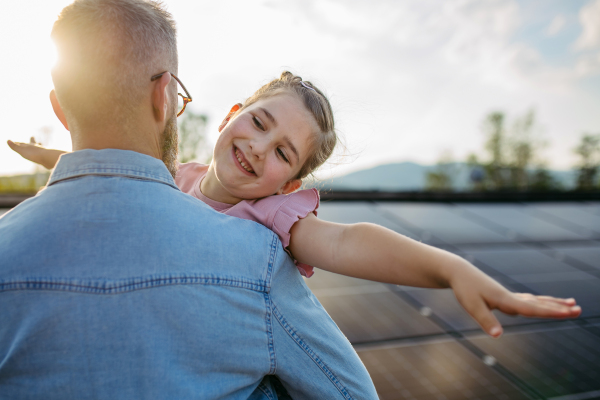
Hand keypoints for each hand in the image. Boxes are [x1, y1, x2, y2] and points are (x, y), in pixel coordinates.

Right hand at [7, 138, 62, 168]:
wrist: (48, 159)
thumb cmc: (34, 154)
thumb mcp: (22, 150)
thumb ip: (15, 146)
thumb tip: (8, 140)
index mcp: (30, 146)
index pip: (22, 144)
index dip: (18, 143)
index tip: (16, 142)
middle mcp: (37, 148)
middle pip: (33, 143)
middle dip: (32, 141)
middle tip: (32, 137)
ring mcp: (43, 153)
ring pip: (40, 149)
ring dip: (38, 146)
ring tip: (40, 145)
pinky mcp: (48, 158)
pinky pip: (44, 156)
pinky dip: (43, 155)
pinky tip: (45, 157)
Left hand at [449, 262, 580, 337]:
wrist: (459, 272)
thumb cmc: (464, 289)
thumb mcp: (471, 306)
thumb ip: (485, 320)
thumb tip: (498, 336)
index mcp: (505, 300)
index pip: (532, 309)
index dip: (550, 311)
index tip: (568, 312)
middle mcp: (511, 297)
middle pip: (539, 304)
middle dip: (559, 307)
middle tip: (579, 309)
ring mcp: (509, 296)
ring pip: (536, 301)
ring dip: (553, 303)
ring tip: (572, 303)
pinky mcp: (505, 296)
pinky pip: (528, 300)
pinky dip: (540, 302)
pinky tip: (544, 303)